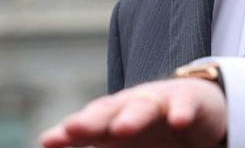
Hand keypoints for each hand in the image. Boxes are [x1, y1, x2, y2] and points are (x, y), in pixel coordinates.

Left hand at [39, 78, 226, 147]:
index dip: (68, 132)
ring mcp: (160, 102)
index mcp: (112, 120)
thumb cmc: (152, 132)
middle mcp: (131, 107)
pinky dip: (180, 112)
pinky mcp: (189, 101)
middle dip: (90, 120)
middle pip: (108, 111)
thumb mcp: (122, 145)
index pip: (87, 124)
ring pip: (143, 107)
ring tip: (120, 129)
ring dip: (132, 117)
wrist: (195, 106)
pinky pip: (184, 106)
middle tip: (73, 128)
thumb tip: (56, 145)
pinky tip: (177, 121)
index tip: (49, 141)